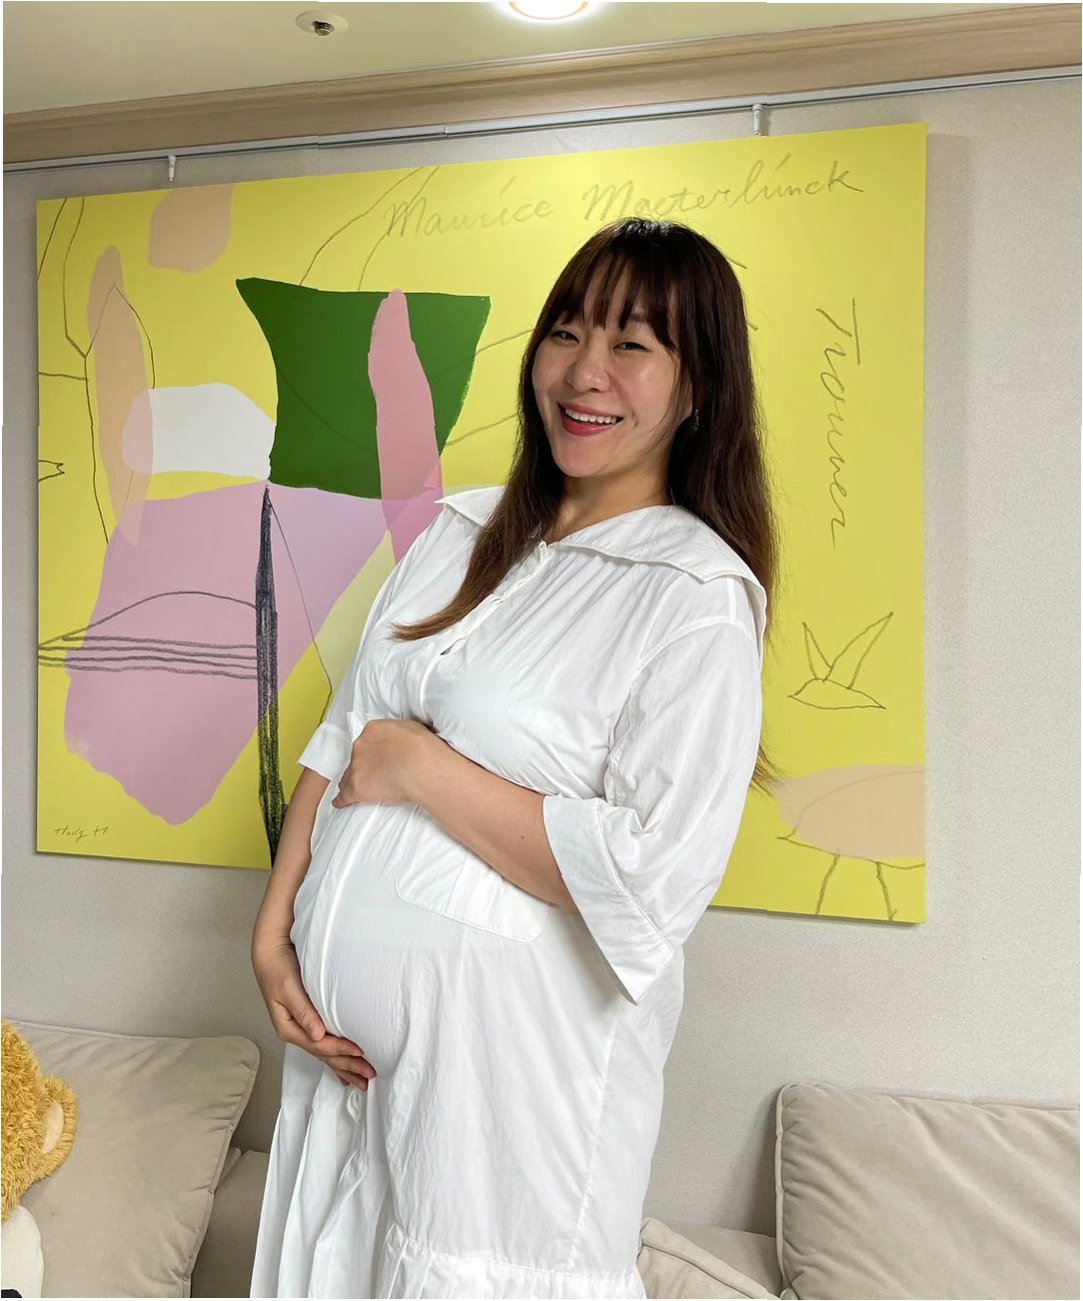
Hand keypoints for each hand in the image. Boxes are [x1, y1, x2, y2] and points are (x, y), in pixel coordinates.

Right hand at [252, 931, 377, 1090]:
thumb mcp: (289, 989)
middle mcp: (295, 1032)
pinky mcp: (307, 1023)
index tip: (360, 1053)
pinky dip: (336, 1057)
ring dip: (343, 1066)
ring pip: (325, 1053)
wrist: (271, 954)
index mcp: (289, 1027)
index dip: (340, 1050)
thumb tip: (317, 1034)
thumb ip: (304, 1012)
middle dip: (347, 1066)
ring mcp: (301, 1029)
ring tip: (361, 1081)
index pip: (319, 1045)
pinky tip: (343, 1070)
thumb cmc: (279, 968)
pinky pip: (324, 1045)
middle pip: (324, 1055)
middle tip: (369, 1077)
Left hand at [331, 717, 434, 809]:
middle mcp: (360, 746)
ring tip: (359, 788)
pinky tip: (340, 804)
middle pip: (356, 758)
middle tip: (376, 773)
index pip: (367, 739)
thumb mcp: (411, 728)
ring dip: (353, 781)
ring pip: (348, 777)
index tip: (380, 757)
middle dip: (364, 764)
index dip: (373, 750)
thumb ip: (398, 734)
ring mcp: (356, 768)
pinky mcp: (356, 788)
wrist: (420, 766)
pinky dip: (342, 800)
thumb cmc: (422, 747)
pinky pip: (343, 796)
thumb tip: (400, 740)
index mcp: (372, 730)